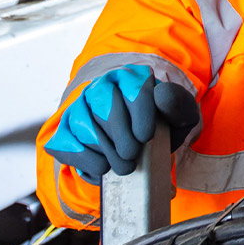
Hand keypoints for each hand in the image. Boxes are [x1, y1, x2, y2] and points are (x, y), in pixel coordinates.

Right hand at [43, 64, 199, 183]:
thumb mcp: (179, 116)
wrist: (137, 144)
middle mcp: (101, 87)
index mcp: (131, 78)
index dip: (139, 116)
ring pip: (86, 128)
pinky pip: (67, 144)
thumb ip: (177, 104)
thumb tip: (161, 96)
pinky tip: (103, 166)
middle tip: (133, 156)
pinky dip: (86, 160)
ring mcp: (79, 107)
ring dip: (107, 152)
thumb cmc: (160, 127)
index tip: (145, 137)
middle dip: (122, 140)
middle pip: (106, 110)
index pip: (133, 90)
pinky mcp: (64, 130)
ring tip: (124, 165)